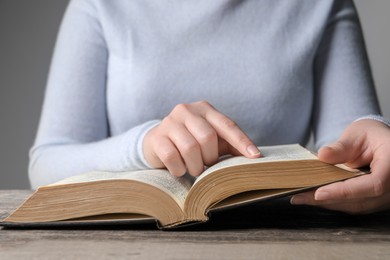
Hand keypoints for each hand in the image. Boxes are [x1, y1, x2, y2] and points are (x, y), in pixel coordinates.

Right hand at [143, 101, 260, 176]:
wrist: (157, 142)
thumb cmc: (191, 141)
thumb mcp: (211, 140)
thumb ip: (230, 144)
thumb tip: (254, 156)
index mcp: (205, 109)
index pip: (227, 125)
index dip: (242, 141)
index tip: (255, 156)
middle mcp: (187, 110)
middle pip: (208, 137)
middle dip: (210, 158)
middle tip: (207, 165)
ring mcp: (169, 122)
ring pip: (190, 148)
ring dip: (195, 166)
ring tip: (194, 169)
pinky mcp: (156, 137)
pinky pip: (172, 156)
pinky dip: (179, 169)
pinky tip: (180, 169)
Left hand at [291, 119, 389, 213]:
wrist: (381, 142)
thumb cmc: (371, 135)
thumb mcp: (357, 134)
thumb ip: (341, 147)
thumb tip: (323, 155)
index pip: (374, 184)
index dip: (345, 191)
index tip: (319, 193)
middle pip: (363, 199)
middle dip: (329, 199)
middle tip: (299, 196)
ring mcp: (388, 195)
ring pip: (358, 206)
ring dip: (329, 203)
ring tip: (301, 197)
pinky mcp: (378, 200)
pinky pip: (356, 205)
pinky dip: (335, 202)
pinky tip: (315, 197)